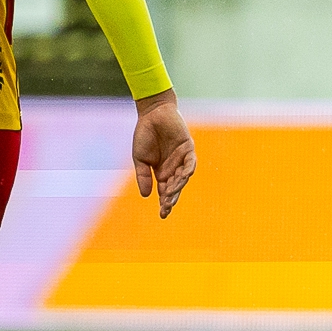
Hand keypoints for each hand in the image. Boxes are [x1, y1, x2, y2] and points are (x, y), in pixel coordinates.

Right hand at [132, 89, 195, 218]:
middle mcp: (173, 169)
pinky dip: (188, 170)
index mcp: (161, 173)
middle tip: (166, 208)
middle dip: (171, 199)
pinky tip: (183, 178)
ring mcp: (182, 159)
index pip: (165, 192)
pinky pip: (191, 162)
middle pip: (175, 188)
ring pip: (183, 178)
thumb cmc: (144, 135)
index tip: (162, 215)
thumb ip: (143, 176)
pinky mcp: (188, 149)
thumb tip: (146, 196)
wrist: (152, 115)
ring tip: (169, 193)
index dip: (164, 203)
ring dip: (177, 186)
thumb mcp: (140, 159)